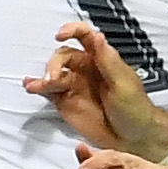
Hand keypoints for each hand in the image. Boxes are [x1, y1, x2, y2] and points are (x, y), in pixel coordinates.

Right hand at [25, 19, 167, 155]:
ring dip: (43, 77)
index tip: (60, 35)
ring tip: (37, 85)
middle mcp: (86, 69)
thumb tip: (97, 36)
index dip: (71, 30)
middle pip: (63, 56)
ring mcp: (75, 86)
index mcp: (101, 59)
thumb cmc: (135, 108)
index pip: (84, 36)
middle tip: (53, 78)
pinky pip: (49, 92)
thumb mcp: (123, 83)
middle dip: (54, 64)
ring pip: (53, 74)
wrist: (134, 138)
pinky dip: (39, 88)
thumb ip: (107, 60)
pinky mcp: (67, 102)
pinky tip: (32, 87)